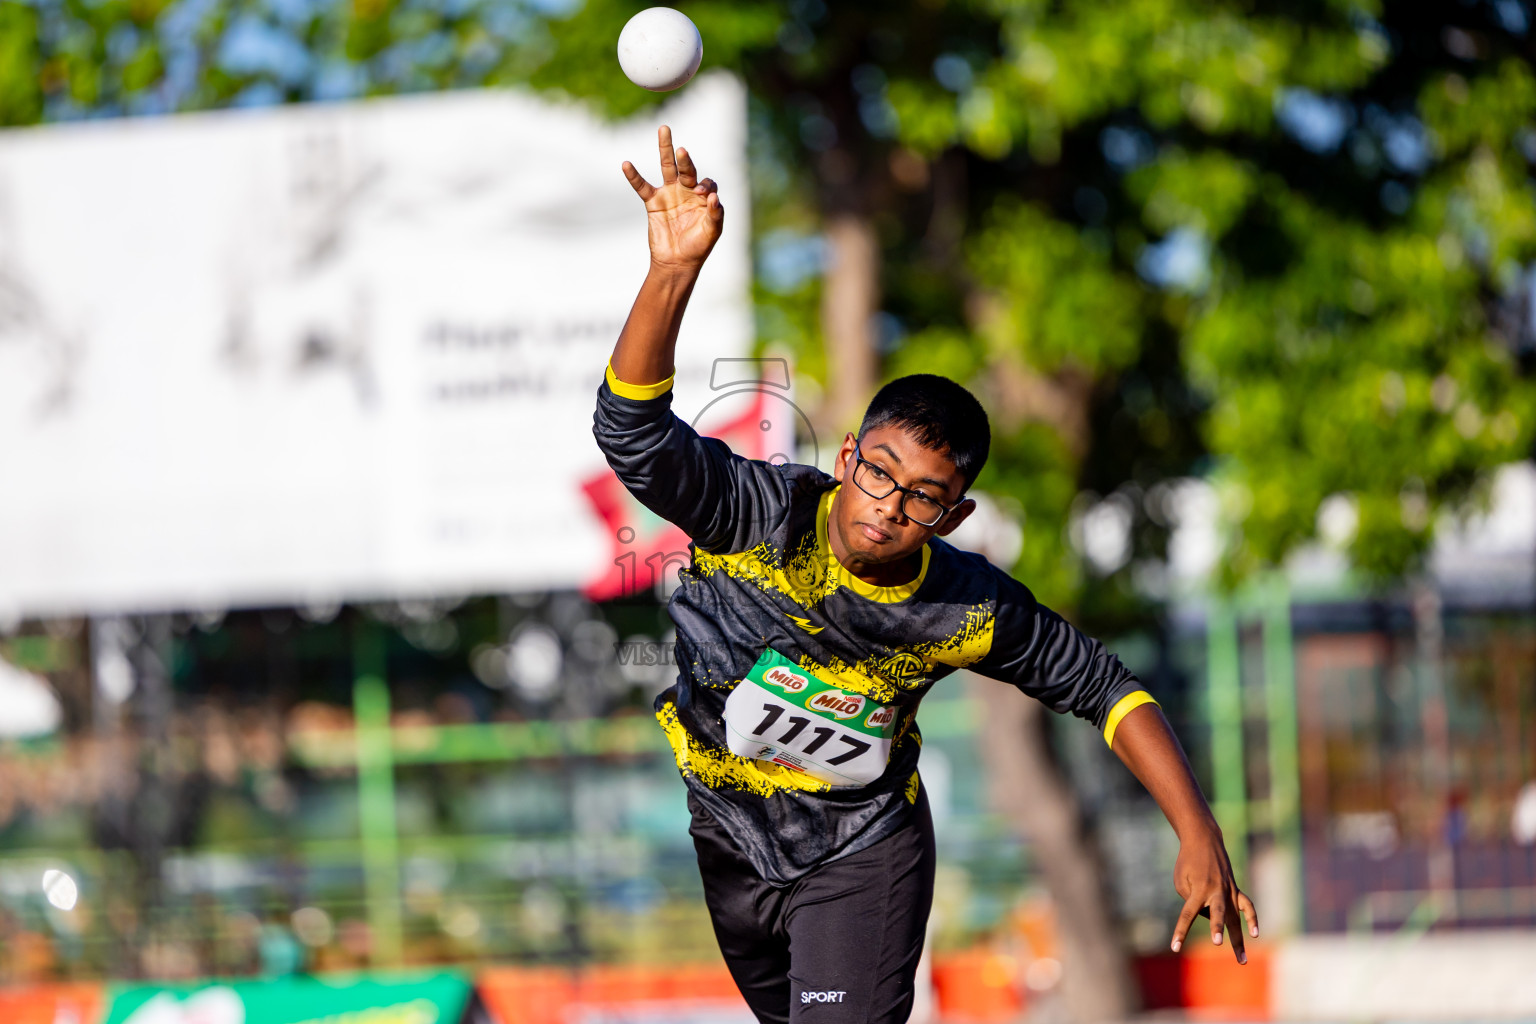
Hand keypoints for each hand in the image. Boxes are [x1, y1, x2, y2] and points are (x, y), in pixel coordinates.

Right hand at [622, 124, 723, 273]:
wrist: (677, 262)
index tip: (702, 194)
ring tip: (664, 129)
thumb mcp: (712, 232)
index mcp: (703, 197)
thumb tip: (715, 197)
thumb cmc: (698, 247)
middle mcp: (687, 191)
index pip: (706, 182)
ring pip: (667, 167)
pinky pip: (642, 186)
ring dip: (665, 149)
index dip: (705, 185)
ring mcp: (670, 194)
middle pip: (686, 167)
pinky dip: (634, 176)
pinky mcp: (653, 202)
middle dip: (685, 158)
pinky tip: (626, 164)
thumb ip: (715, 214)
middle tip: (682, 150)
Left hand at [1171, 823, 1258, 963]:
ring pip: (1235, 918)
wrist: (1204, 841)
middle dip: (1217, 928)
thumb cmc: (1187, 862)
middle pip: (1216, 913)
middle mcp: (1215, 891)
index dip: (1180, 932)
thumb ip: (1192, 903)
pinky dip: (1252, 919)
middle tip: (1217, 943)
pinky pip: (1247, 906)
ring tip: (1241, 960)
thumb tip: (1208, 917)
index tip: (1175, 947)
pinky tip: (1255, 934)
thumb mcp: (1181, 881)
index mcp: (1197, 889)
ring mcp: (1228, 891)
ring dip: (1239, 939)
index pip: (1187, 915)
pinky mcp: (1235, 890)